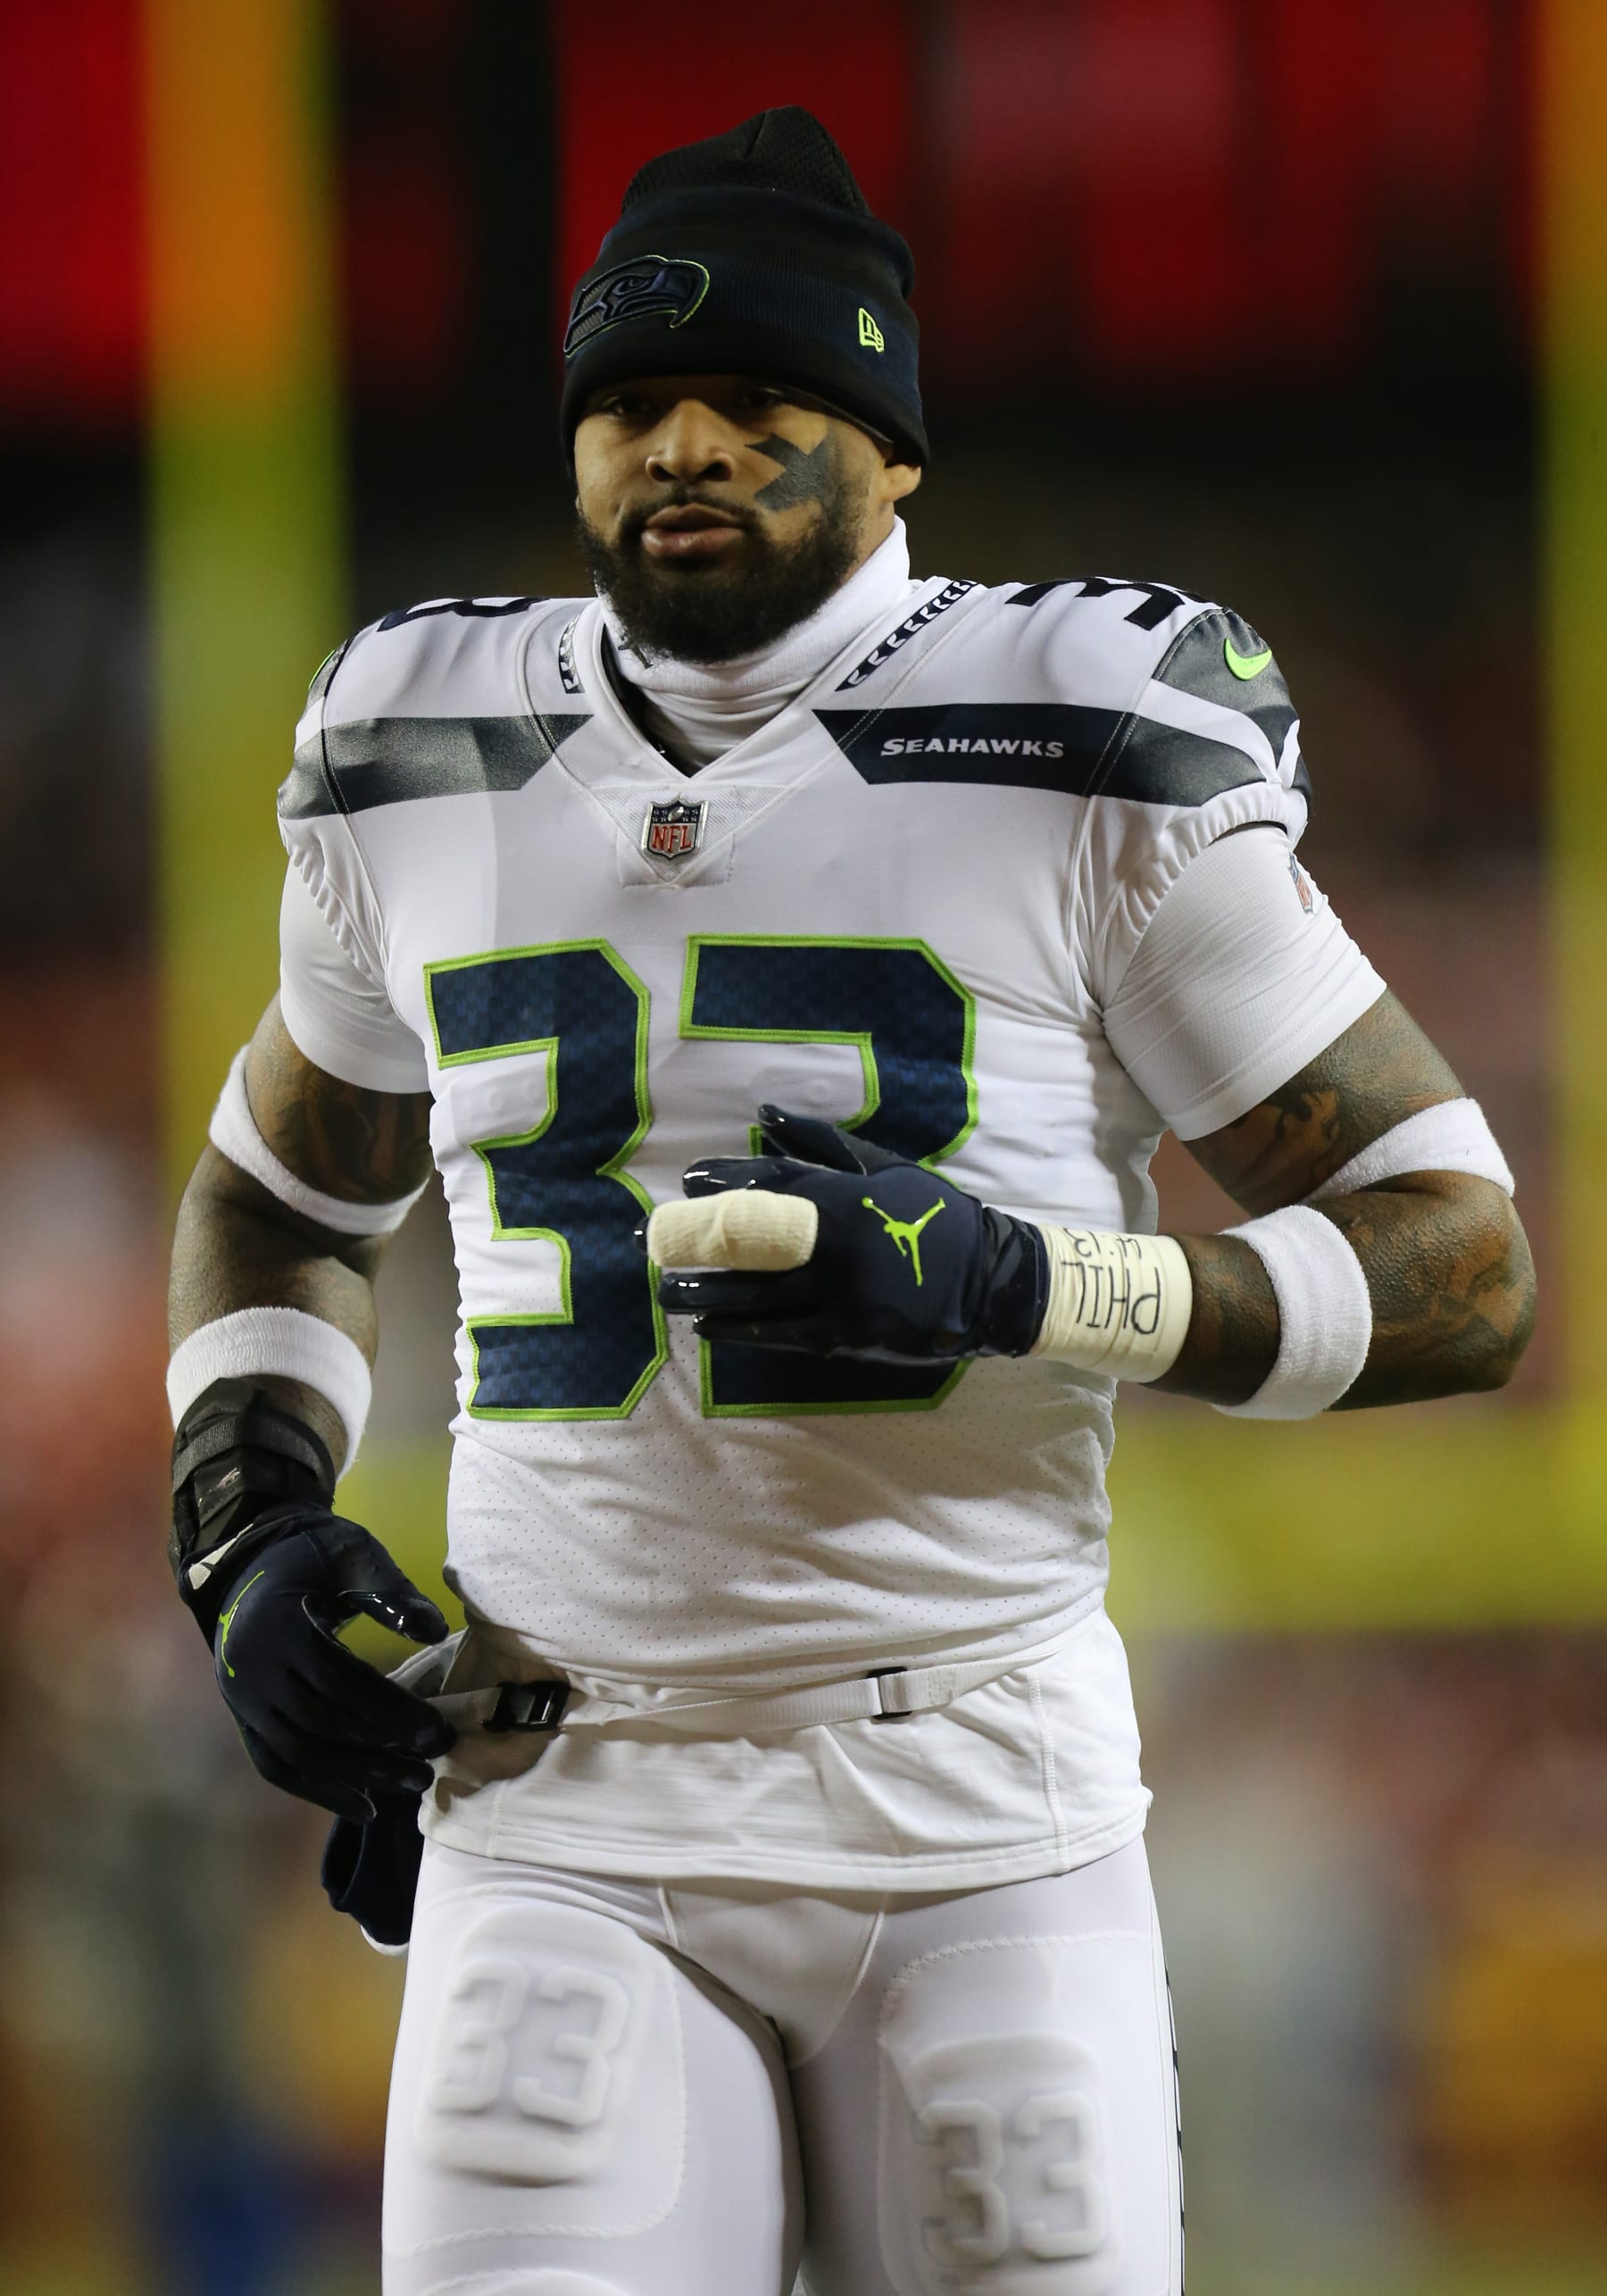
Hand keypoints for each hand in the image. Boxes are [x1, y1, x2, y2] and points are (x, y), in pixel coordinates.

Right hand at [209, 1501, 454, 1821]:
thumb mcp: (353, 1553)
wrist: (250, 1562)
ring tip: (413, 1784)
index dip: (388, 1710)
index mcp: (277, 1626)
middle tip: (433, 1761)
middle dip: (380, 1748)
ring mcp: (241, 1699)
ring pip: (297, 1753)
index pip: (337, 1681)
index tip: (436, 1730)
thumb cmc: (312, 1556)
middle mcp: (250, 1669)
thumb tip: (434, 1631)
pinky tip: (364, 1806)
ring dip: (356, 1776)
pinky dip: (318, 1790)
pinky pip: (276, 1764)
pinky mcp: (244, 1717)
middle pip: (318, 1724)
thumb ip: (390, 1590)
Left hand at [650, 1106, 1045, 1362]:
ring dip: (703, 1291)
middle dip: (694, 1239)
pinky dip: (739, 1330)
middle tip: (649, 1240)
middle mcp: (834, 1246)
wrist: (990, 1282)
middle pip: (749, 1242)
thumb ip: (824, 1145)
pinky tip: (706, 1326)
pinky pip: (780, 1333)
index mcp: (845, 1199)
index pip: (770, 1185)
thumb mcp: (887, 1170)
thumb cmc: (934, 1218)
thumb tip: (765, 1117)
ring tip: (663, 1290)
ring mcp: (838, 1295)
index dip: (723, 1181)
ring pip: (755, 1294)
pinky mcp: (846, 1335)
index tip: (686, 1181)